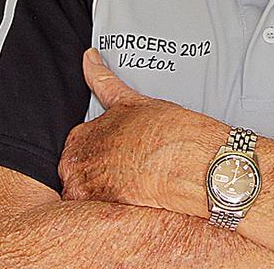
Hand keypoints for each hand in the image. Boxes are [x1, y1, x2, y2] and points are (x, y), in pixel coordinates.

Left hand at [58, 49, 222, 212]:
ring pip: (88, 195)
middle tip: (131, 168)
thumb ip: (103, 81)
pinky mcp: (104, 211)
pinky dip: (113, 208)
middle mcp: (79, 164)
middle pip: (79, 173)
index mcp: (81, 136)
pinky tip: (134, 200)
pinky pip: (98, 215)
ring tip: (136, 185)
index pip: (77, 147)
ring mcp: (88, 190)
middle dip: (100, 172)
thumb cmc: (171, 133)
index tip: (122, 152)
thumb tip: (88, 58)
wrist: (196, 164)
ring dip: (106, 191)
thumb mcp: (131, 100)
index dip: (102, 151)